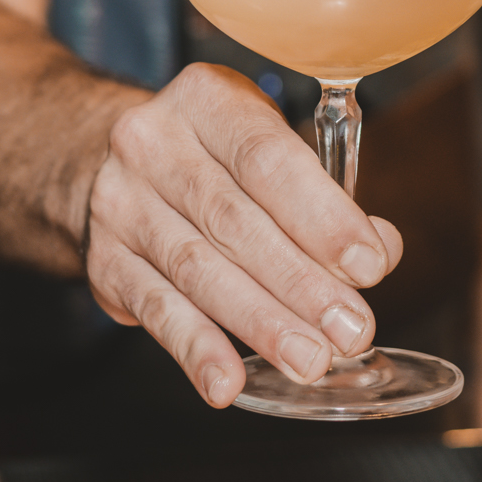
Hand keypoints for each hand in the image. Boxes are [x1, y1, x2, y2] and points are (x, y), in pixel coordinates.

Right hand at [83, 62, 402, 406]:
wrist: (103, 164)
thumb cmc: (210, 156)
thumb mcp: (265, 144)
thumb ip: (324, 197)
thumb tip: (378, 252)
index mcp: (205, 99)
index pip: (268, 158)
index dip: (323, 216)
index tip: (368, 265)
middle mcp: (154, 143)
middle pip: (235, 220)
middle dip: (301, 282)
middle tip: (351, 328)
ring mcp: (121, 202)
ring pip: (198, 269)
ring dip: (261, 322)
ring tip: (309, 359)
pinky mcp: (103, 260)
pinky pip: (155, 309)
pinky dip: (194, 349)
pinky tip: (226, 382)